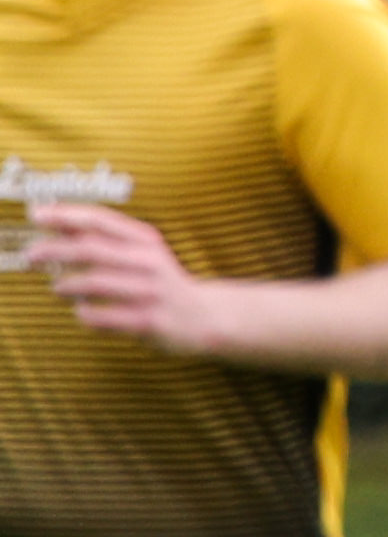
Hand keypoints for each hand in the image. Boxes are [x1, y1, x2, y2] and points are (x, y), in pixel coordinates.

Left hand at [28, 204, 207, 352]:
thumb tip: (57, 224)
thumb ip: (105, 237)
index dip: (65, 215)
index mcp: (146, 241)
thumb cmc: (162, 282)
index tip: (37, 215)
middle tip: (32, 255)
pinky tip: (82, 311)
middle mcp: (150, 263)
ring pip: (94, 283)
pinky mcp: (149, 322)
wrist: (205, 318)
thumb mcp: (142, 252)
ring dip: (67, 285)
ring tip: (57, 288)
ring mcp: (150, 293)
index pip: (100, 219)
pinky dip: (85, 314)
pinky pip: (104, 317)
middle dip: (54, 250)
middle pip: (91, 249)